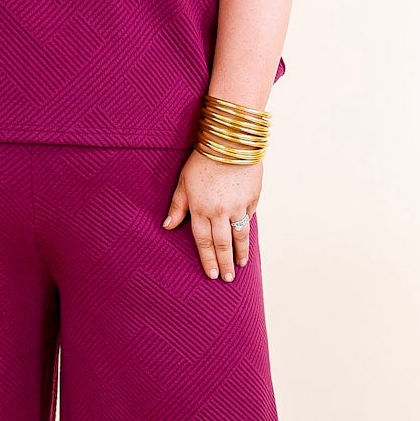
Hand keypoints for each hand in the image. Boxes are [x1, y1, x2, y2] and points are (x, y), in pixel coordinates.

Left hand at [162, 149, 260, 280]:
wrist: (230, 141)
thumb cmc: (203, 159)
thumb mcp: (183, 182)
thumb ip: (177, 206)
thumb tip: (167, 226)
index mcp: (200, 208)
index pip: (203, 241)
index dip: (207, 259)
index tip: (211, 274)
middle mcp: (220, 211)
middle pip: (222, 244)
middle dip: (224, 264)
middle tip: (227, 279)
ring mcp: (238, 205)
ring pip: (240, 236)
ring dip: (240, 253)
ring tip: (240, 266)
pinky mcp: (253, 198)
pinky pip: (249, 218)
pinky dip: (247, 230)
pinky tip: (246, 241)